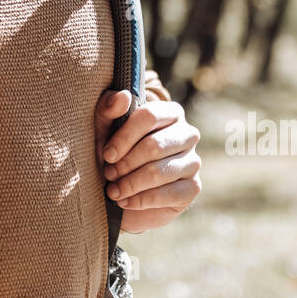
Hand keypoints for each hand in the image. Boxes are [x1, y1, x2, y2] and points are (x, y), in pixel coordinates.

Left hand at [94, 90, 201, 233]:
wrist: (121, 193)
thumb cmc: (113, 154)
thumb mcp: (103, 130)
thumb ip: (108, 110)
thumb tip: (123, 96)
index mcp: (169, 112)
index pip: (149, 116)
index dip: (125, 137)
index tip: (107, 155)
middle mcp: (187, 134)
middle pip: (155, 146)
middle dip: (126, 163)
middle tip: (108, 174)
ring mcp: (193, 161)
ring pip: (160, 172)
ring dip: (131, 184)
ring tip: (113, 191)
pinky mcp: (193, 187)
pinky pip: (169, 194)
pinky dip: (141, 200)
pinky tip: (125, 201)